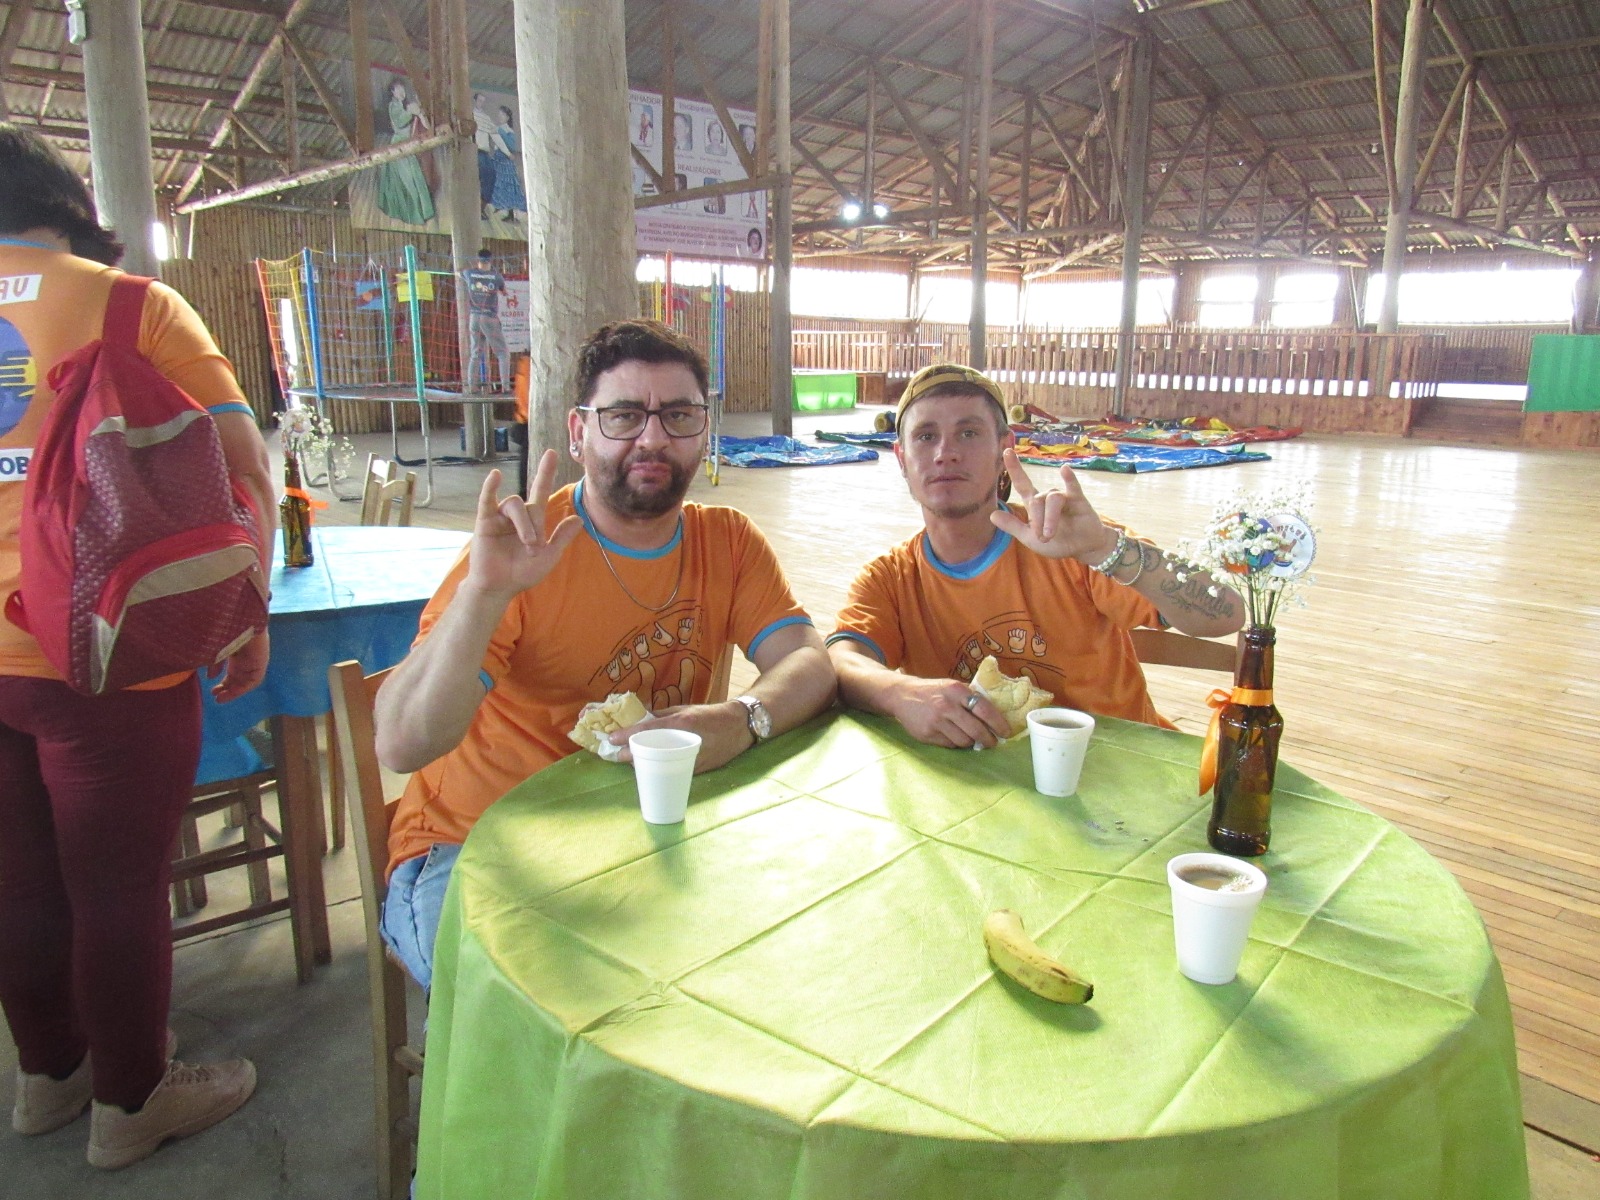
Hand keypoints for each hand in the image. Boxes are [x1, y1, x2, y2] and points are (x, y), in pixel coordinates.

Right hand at [210, 629, 268, 702]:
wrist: (241, 621)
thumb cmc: (225, 630)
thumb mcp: (216, 648)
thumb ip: (214, 663)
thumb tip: (210, 677)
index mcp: (234, 647)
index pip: (230, 665)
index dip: (220, 676)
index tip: (210, 686)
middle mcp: (245, 655)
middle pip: (238, 675)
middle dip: (226, 686)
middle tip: (214, 694)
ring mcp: (254, 660)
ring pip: (245, 679)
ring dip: (233, 690)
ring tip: (220, 699)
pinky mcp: (261, 664)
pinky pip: (253, 680)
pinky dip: (242, 688)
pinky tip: (230, 693)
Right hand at [463, 451, 581, 600]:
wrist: (500, 587)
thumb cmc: (522, 573)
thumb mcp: (549, 556)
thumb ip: (562, 537)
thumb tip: (579, 518)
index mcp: (533, 520)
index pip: (540, 489)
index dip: (546, 472)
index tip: (552, 453)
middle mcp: (516, 515)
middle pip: (530, 504)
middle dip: (535, 525)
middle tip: (534, 546)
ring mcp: (500, 517)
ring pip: (514, 504)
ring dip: (523, 523)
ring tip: (527, 544)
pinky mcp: (484, 521)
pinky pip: (487, 499)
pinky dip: (491, 487)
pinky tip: (496, 476)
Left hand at [609, 701, 750, 772]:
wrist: (739, 726)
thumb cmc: (710, 715)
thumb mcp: (684, 709)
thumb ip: (662, 715)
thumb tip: (639, 718)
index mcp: (681, 723)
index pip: (648, 730)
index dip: (627, 736)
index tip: (611, 739)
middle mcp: (685, 741)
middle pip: (650, 752)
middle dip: (630, 755)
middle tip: (617, 754)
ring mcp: (692, 758)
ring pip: (660, 765)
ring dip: (643, 764)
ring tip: (630, 760)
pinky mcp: (697, 770)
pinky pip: (673, 771)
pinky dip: (660, 769)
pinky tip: (651, 767)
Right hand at [888, 676, 1009, 749]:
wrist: (902, 695)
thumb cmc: (933, 691)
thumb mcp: (952, 686)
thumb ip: (970, 698)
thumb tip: (995, 717)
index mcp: (957, 690)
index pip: (984, 709)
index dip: (998, 723)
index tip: (1006, 732)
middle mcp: (947, 705)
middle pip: (976, 730)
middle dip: (989, 740)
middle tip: (993, 742)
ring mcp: (936, 721)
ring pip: (964, 741)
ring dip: (972, 742)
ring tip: (972, 739)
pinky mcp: (927, 734)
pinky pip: (950, 745)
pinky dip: (956, 743)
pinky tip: (954, 736)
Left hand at [990, 448, 1118, 564]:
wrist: (1082, 549)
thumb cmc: (1057, 542)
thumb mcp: (1030, 538)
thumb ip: (1013, 526)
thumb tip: (991, 515)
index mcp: (1034, 505)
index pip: (1022, 483)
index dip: (1014, 468)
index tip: (1007, 451)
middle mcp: (1047, 497)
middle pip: (1037, 500)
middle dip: (1037, 520)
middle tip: (1042, 538)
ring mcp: (1064, 497)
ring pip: (1052, 499)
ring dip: (1050, 518)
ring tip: (1049, 535)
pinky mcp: (1079, 500)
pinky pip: (1072, 487)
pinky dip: (1069, 478)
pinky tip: (1064, 470)